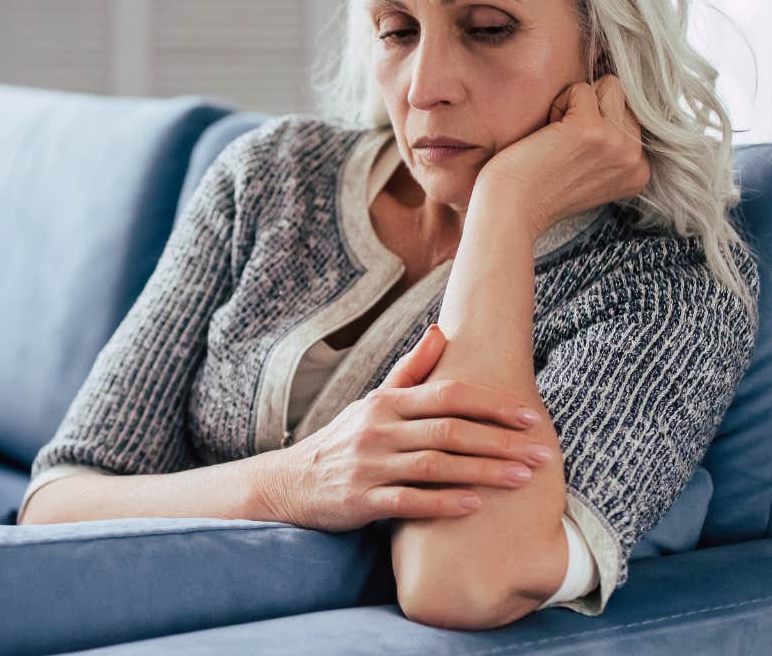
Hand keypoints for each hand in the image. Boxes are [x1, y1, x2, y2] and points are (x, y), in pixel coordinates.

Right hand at [260, 324, 552, 532]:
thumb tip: (440, 330)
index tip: (528, 416)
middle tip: (542, 452)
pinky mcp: (361, 500)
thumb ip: (411, 369)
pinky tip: (475, 505)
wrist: (293, 480)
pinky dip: (443, 503)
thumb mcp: (374, 400)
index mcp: (387, 401)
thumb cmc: (346, 438)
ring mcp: (370, 464)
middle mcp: (379, 428)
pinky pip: (409, 501)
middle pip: (449, 430)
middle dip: (500, 441)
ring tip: (523, 478)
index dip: (491, 405)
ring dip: (483, 471)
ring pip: (435, 465)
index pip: (447, 395)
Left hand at [476, 75, 650, 238]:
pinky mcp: (591, 129)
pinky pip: (579, 89)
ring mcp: (616, 143)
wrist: (510, 210)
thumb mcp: (591, 173)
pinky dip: (557, 104)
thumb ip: (610, 146)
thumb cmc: (536, 190)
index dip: (595, 125)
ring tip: (556, 137)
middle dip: (588, 110)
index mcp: (638, 170)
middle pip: (621, 98)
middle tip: (562, 146)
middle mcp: (635, 158)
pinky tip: (545, 135)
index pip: (630, 116)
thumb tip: (611, 95)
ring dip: (576, 104)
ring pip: (609, 87)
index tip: (571, 158)